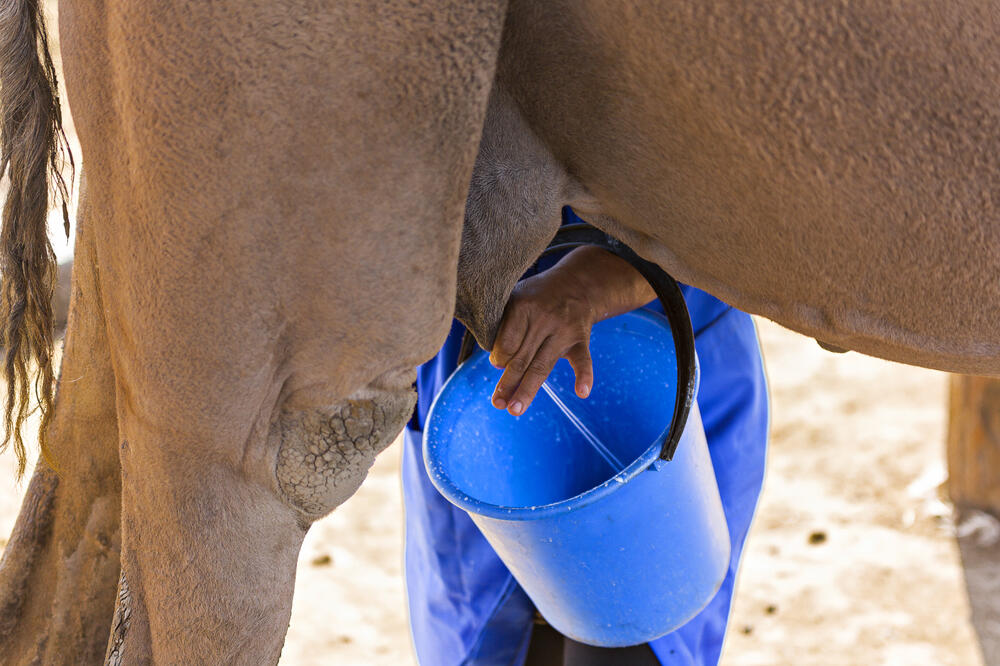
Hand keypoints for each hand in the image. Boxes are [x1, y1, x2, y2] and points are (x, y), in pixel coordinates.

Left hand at [489, 268, 595, 415]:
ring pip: (543, 365)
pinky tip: (582, 393)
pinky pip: (583, 360)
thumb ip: (503, 326)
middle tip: (498, 404)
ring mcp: (564, 331)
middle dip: (508, 383)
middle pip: (523, 358)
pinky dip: (585, 376)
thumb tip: (497, 364)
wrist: (576, 284)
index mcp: (524, 307)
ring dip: (528, 390)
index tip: (497, 364)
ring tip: (515, 409)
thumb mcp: (515, 298)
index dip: (499, 357)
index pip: (508, 342)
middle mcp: (545, 319)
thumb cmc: (536, 297)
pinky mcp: (581, 340)